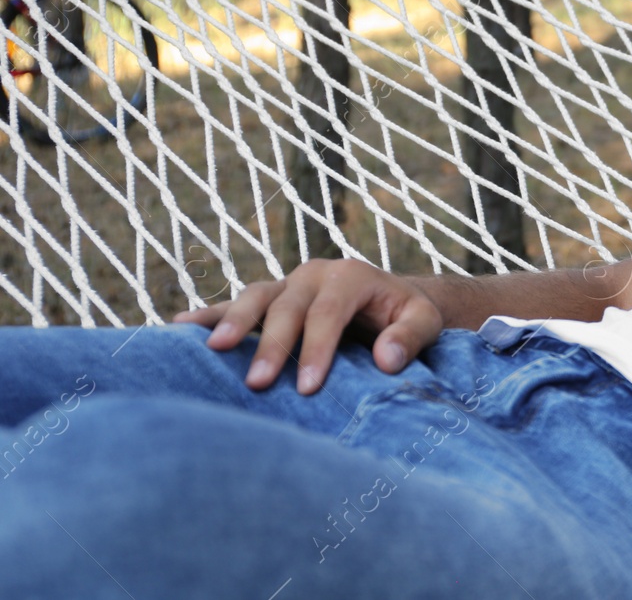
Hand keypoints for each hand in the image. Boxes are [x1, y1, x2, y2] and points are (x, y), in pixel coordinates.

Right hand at [172, 259, 443, 395]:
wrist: (390, 300)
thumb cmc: (406, 315)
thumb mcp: (424, 321)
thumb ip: (410, 337)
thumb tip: (387, 360)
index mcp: (351, 276)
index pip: (329, 313)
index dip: (318, 348)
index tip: (310, 387)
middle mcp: (313, 274)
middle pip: (287, 307)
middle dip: (272, 345)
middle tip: (259, 384)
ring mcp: (286, 284)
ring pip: (255, 297)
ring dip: (231, 322)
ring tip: (213, 350)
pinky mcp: (267, 299)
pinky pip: (232, 303)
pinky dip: (207, 315)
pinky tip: (178, 329)